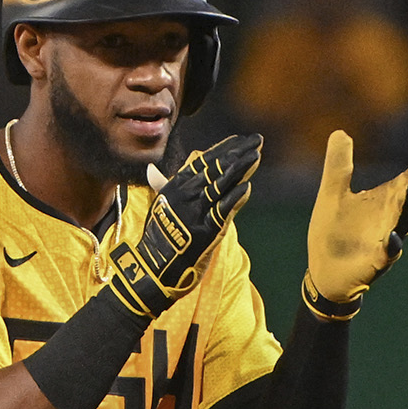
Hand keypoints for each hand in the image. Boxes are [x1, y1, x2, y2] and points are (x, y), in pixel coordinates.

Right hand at [106, 133, 262, 318]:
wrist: (152, 268)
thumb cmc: (157, 238)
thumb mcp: (157, 208)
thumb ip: (161, 187)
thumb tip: (151, 169)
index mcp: (174, 188)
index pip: (202, 162)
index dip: (222, 149)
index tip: (239, 139)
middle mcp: (185, 196)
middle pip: (215, 169)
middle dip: (237, 153)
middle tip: (256, 141)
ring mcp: (195, 213)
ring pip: (221, 186)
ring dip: (240, 170)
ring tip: (256, 155)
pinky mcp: (205, 232)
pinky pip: (222, 212)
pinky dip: (234, 199)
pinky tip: (247, 187)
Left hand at [303, 130, 407, 315]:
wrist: (323, 270)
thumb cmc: (332, 232)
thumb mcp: (332, 193)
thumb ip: (338, 165)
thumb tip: (340, 132)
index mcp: (382, 203)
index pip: (405, 184)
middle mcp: (389, 220)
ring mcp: (386, 241)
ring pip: (403, 224)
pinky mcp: (376, 261)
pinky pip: (389, 252)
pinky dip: (392, 244)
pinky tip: (393, 236)